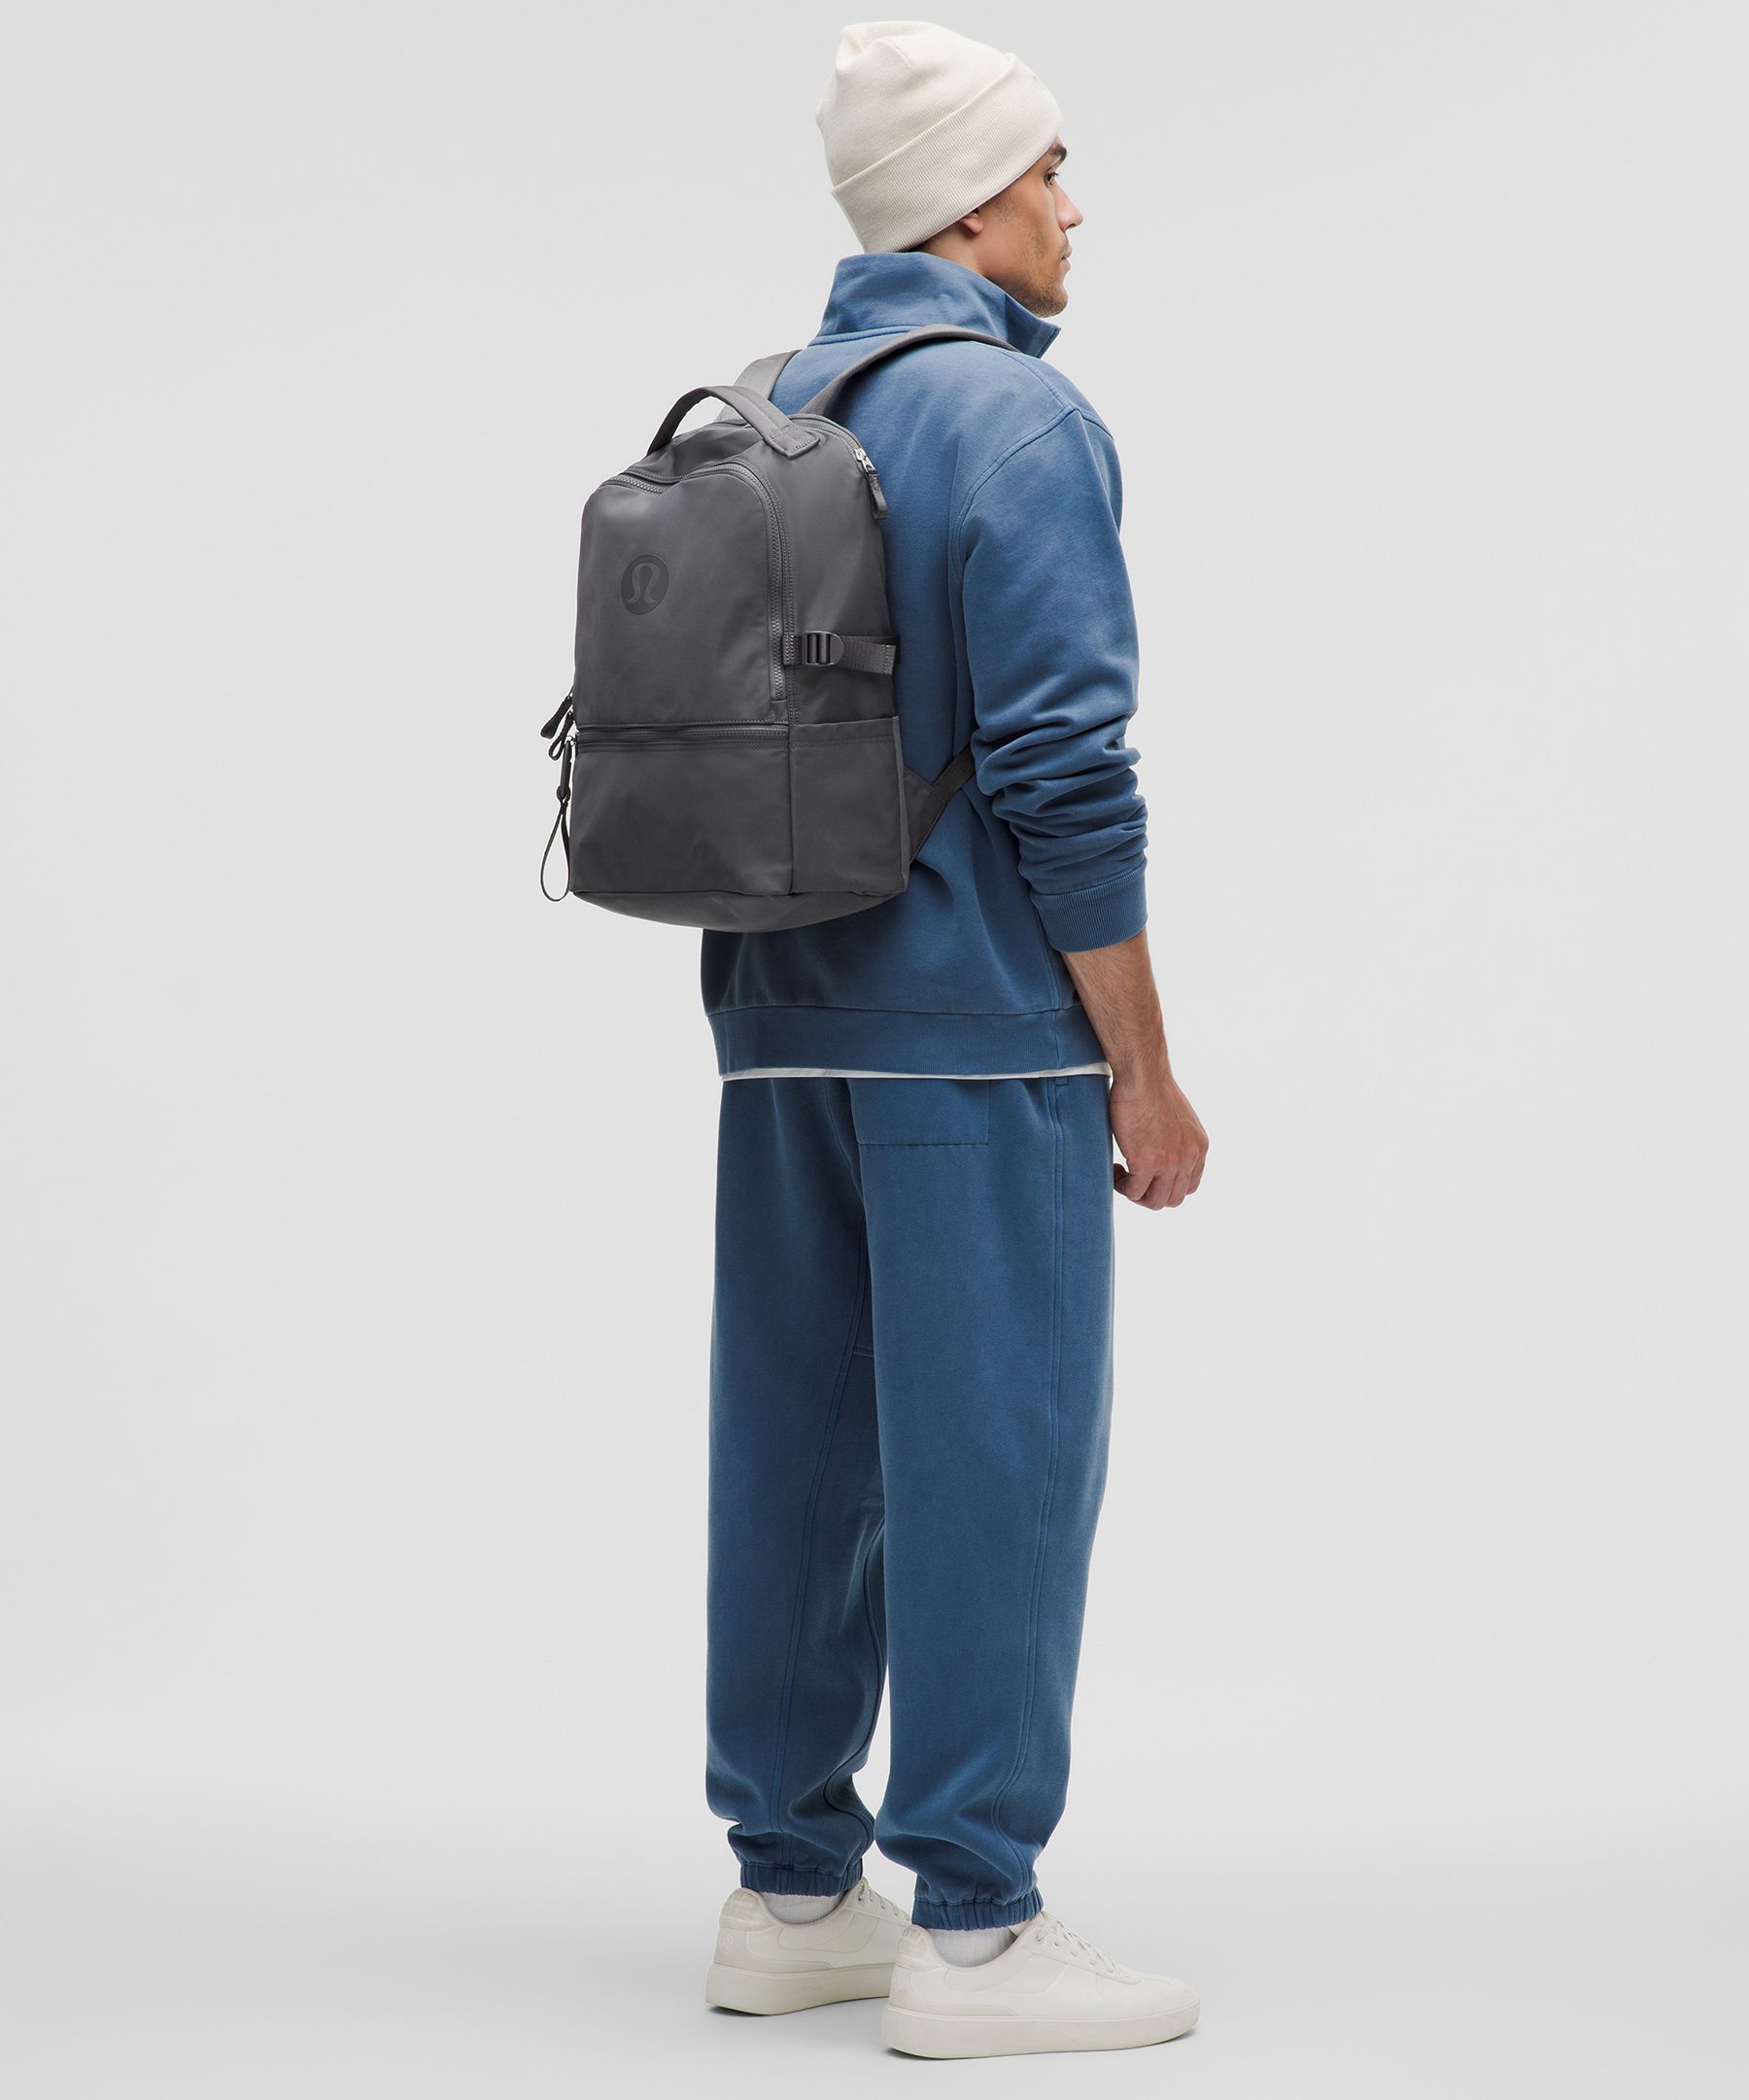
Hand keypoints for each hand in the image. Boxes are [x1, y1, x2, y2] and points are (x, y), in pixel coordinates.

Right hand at [1108, 1052, 1207, 1209]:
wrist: (1143, 1076)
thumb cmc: (1152, 1088)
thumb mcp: (1178, 1118)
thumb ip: (1176, 1139)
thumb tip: (1160, 1150)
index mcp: (1198, 1147)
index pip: (1189, 1185)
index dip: (1167, 1186)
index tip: (1150, 1176)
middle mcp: (1189, 1158)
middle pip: (1173, 1198)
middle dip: (1151, 1194)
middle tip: (1132, 1179)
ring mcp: (1170, 1163)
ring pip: (1155, 1201)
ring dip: (1136, 1194)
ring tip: (1123, 1176)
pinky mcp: (1148, 1163)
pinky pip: (1134, 1191)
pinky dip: (1122, 1186)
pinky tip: (1115, 1170)